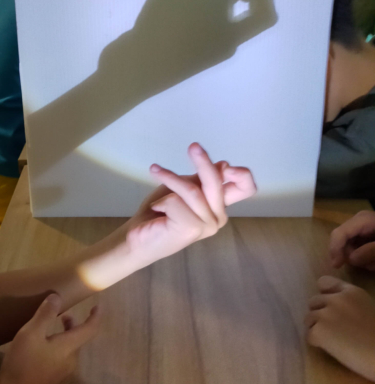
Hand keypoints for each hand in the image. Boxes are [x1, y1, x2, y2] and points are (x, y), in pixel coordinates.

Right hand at [0, 294, 99, 383]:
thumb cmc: (23, 365)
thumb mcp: (30, 334)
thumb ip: (45, 315)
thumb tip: (58, 297)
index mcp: (69, 347)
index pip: (90, 329)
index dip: (95, 316)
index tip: (97, 306)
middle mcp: (71, 362)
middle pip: (78, 340)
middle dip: (73, 326)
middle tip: (63, 315)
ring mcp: (63, 375)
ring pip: (68, 351)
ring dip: (62, 338)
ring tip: (47, 330)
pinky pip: (60, 361)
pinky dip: (56, 349)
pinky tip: (38, 350)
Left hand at [124, 143, 255, 267]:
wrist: (136, 237)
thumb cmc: (159, 212)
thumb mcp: (183, 188)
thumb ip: (202, 179)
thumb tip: (224, 165)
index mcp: (219, 206)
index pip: (246, 189)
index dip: (242, 174)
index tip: (224, 164)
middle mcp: (218, 217)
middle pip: (217, 182)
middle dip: (203, 161)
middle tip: (193, 146)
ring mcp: (206, 226)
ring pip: (192, 190)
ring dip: (170, 177)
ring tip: (155, 171)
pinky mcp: (191, 229)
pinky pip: (176, 202)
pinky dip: (162, 201)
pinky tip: (157, 209)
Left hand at [305, 276, 374, 381]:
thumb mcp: (367, 308)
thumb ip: (349, 302)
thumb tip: (331, 305)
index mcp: (351, 292)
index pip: (324, 282)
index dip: (324, 294)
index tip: (329, 305)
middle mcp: (336, 299)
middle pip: (313, 302)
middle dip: (319, 314)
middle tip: (334, 328)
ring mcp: (325, 315)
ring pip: (308, 319)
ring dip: (317, 329)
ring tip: (335, 340)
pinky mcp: (318, 332)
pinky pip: (308, 336)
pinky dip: (317, 343)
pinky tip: (334, 348)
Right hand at [329, 211, 374, 269]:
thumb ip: (370, 251)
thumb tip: (351, 259)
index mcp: (361, 220)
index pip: (338, 233)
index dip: (335, 249)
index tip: (336, 266)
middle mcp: (357, 222)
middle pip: (341, 241)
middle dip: (351, 256)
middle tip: (368, 264)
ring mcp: (360, 229)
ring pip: (348, 248)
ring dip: (360, 259)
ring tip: (374, 262)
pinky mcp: (364, 236)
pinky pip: (356, 249)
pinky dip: (364, 258)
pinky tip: (374, 259)